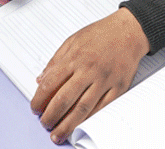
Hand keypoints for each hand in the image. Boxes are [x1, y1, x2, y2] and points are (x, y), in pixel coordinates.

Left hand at [32, 8, 149, 143]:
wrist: (129, 31)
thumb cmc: (101, 34)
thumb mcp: (73, 40)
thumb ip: (55, 60)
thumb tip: (41, 80)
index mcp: (75, 57)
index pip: (51, 83)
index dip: (39, 99)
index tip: (35, 109)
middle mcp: (89, 69)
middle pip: (64, 99)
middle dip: (51, 116)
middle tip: (44, 123)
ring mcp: (104, 80)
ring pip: (83, 108)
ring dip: (68, 124)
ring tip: (58, 134)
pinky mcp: (118, 87)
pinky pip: (102, 108)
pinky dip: (90, 119)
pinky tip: (80, 125)